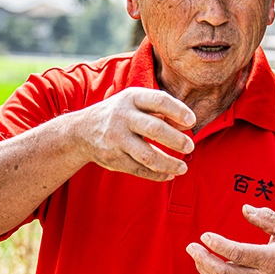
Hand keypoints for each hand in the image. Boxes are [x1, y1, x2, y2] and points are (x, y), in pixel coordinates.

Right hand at [72, 87, 195, 181]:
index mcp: (131, 98)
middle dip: (176, 140)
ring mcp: (116, 139)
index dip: (178, 111)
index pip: (159, 100)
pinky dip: (156, 175)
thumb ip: (160, 109)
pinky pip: (139, 170)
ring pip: (147, 156)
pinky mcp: (113, 159)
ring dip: (169, 164)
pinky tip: (169, 175)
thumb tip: (188, 124)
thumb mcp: (134, 102)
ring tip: (183, 168)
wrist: (81, 131)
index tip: (192, 121)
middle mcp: (122, 117)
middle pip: (154, 129)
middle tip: (190, 146)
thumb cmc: (119, 113)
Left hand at [186, 206, 274, 273]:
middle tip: (191, 247)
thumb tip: (245, 208)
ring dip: (204, 269)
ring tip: (196, 255)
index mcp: (272, 260)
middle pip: (224, 273)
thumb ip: (268, 217)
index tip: (204, 235)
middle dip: (203, 259)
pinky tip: (207, 266)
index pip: (238, 253)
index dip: (218, 245)